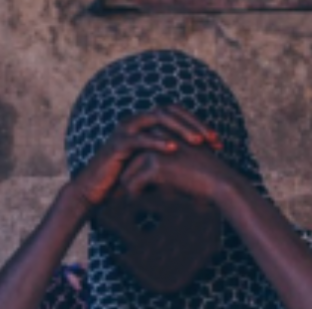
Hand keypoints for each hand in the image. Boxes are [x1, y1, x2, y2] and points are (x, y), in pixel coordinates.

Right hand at [67, 107, 220, 209]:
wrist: (94, 193)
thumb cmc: (123, 183)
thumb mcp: (151, 168)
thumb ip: (169, 160)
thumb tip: (199, 164)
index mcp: (146, 124)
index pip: (178, 115)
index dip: (199, 125)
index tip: (217, 142)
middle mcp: (137, 121)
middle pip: (171, 112)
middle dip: (195, 125)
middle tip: (213, 139)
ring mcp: (126, 130)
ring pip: (158, 120)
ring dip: (181, 129)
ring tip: (198, 142)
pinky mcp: (118, 144)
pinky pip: (141, 138)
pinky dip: (158, 142)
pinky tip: (174, 149)